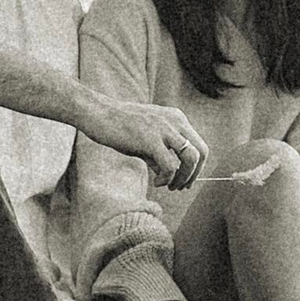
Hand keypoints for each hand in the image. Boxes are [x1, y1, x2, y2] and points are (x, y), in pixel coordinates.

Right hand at [82, 93, 208, 188]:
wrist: (98, 113)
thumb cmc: (119, 126)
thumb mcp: (146, 137)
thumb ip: (160, 153)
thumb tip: (169, 174)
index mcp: (176, 118)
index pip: (200, 145)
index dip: (196, 168)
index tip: (184, 181)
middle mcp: (175, 121)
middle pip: (201, 152)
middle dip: (193, 175)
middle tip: (180, 187)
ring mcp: (164, 129)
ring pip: (191, 158)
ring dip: (183, 178)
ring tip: (169, 186)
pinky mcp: (151, 139)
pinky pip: (170, 166)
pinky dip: (167, 179)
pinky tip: (156, 182)